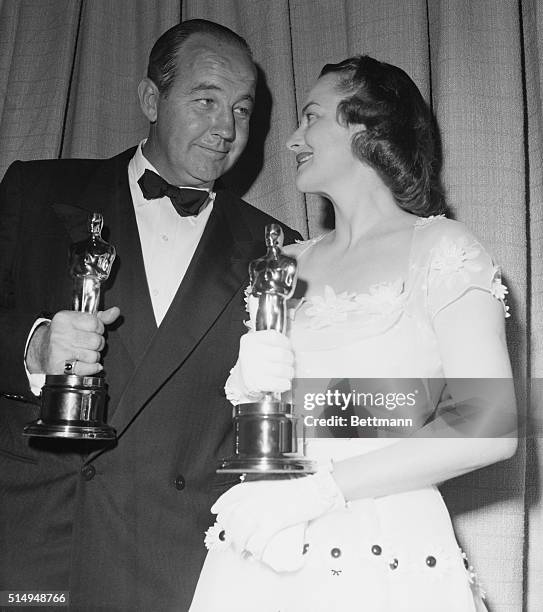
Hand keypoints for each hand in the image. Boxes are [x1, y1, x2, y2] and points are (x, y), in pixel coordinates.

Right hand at [26, 306, 120, 375]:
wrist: (43, 353)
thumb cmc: (65, 336)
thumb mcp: (80, 322)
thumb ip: (101, 318)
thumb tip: (115, 311)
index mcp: (64, 319)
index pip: (96, 323)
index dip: (98, 329)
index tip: (91, 332)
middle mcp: (60, 333)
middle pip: (97, 341)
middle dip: (97, 345)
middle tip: (87, 345)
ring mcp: (59, 350)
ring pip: (94, 356)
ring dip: (92, 357)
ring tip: (82, 354)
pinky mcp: (60, 366)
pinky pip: (89, 368)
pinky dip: (90, 368)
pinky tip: (82, 364)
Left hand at [211, 470, 344, 560]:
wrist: (315, 489)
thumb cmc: (299, 487)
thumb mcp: (275, 485)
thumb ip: (263, 494)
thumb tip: (254, 508)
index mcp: (255, 487)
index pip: (230, 495)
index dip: (221, 505)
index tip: (216, 511)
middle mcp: (254, 498)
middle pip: (232, 518)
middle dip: (230, 532)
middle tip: (233, 541)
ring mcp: (262, 510)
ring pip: (241, 532)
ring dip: (240, 545)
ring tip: (243, 552)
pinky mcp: (273, 522)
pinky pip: (258, 541)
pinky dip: (255, 551)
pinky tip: (257, 555)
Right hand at [239, 330, 293, 394]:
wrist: (241, 381)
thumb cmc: (256, 361)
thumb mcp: (259, 345)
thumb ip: (274, 343)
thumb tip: (293, 349)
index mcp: (251, 340)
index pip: (274, 336)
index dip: (286, 343)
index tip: (287, 348)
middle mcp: (250, 353)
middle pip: (281, 354)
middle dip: (290, 359)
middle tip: (288, 362)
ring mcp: (253, 369)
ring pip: (283, 369)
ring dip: (289, 373)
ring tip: (287, 373)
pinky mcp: (257, 384)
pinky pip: (281, 383)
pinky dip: (286, 384)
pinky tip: (283, 383)